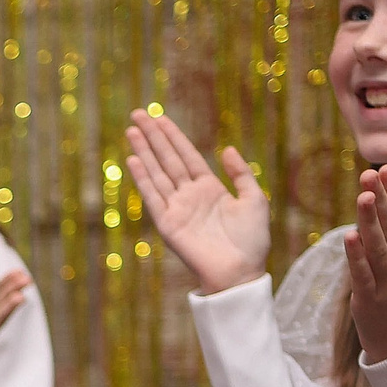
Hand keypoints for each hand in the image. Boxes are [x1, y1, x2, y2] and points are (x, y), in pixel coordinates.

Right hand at [124, 111, 271, 294]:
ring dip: (144, 151)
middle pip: (167, 159)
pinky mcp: (168, 224)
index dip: (173, 136)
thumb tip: (226, 149)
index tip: (160, 118)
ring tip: (132, 130)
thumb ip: (242, 174)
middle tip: (138, 114)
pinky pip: (153, 197)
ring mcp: (177, 209)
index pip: (187, 156)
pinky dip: (143, 178)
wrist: (240, 272)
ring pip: (157, 173)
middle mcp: (189, 195)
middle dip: (153, 137)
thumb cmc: (252, 241)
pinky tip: (134, 160)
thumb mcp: (255, 200)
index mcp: (209, 188)